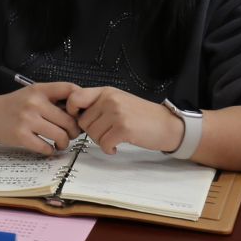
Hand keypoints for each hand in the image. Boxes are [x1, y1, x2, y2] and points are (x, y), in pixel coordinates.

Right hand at [0, 81, 82, 153]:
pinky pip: (47, 148)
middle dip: (73, 131)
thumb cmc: (12, 106)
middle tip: (69, 134)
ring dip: (64, 143)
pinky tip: (46, 147)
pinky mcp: (21, 136)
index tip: (78, 113)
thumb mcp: (31, 94)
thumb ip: (52, 99)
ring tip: (60, 143)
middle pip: (69, 120)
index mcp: (38, 90)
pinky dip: (50, 150)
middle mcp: (33, 102)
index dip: (80, 103)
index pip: (70, 89)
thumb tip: (80, 112)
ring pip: (61, 136)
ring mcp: (27, 120)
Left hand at [68, 85, 183, 154]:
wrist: (168, 125)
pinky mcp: (124, 128)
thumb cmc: (142, 116)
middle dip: (91, 132)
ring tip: (113, 139)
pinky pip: (104, 144)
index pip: (75, 97)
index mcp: (106, 91)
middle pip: (83, 121)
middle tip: (105, 134)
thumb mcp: (118, 101)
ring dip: (101, 141)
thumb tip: (74, 114)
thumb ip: (98, 104)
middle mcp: (109, 99)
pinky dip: (108, 149)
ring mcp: (117, 113)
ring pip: (92, 134)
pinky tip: (116, 147)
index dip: (72, 111)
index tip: (79, 120)